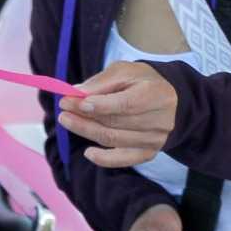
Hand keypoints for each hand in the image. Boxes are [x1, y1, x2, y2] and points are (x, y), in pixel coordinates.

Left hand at [57, 61, 177, 167]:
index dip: (98, 105)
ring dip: (86, 131)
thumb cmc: (142, 81)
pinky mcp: (148, 153)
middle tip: (63, 107)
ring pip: (113, 139)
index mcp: (156, 95)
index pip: (125, 104)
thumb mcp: (124, 71)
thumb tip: (76, 92)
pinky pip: (122, 160)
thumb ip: (101, 81)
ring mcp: (155, 140)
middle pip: (115, 123)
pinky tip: (87, 152)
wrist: (167, 99)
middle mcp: (160, 121)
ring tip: (66, 120)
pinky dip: (103, 159)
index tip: (73, 100)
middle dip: (84, 115)